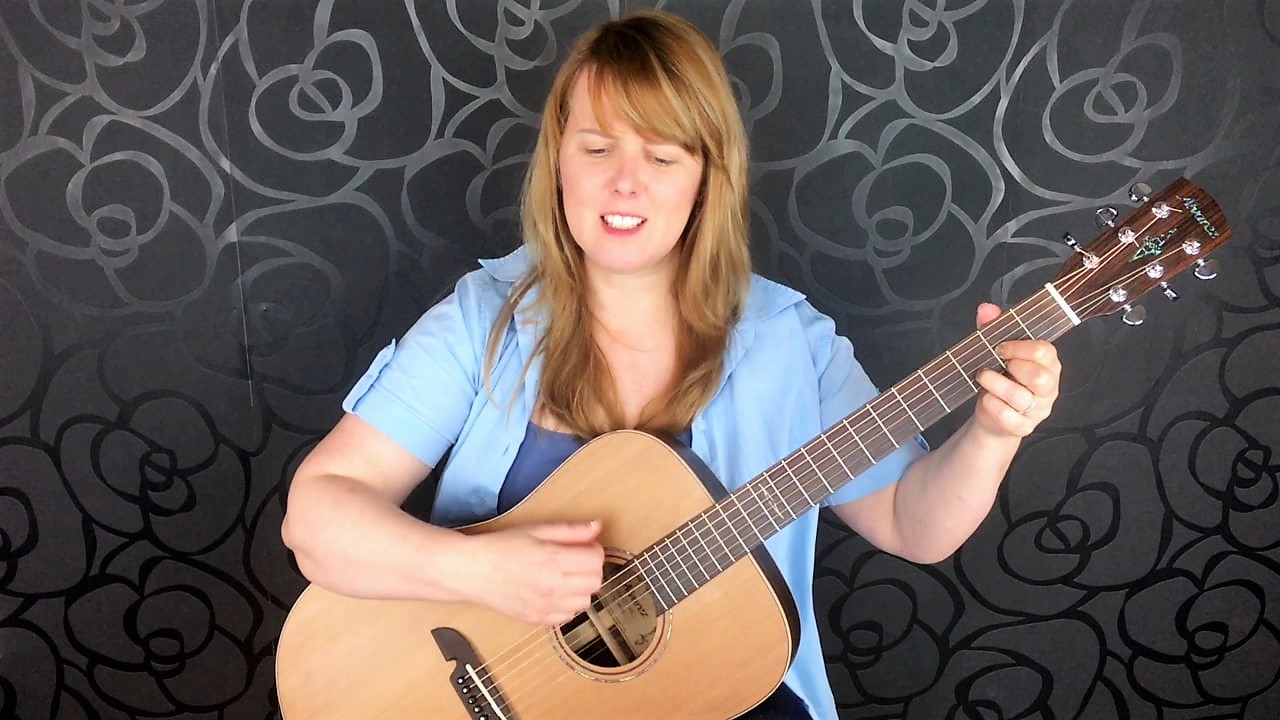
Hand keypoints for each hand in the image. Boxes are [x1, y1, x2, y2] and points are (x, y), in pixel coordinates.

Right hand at [466, 521, 604, 624]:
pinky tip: (555, 592)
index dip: (594, 550)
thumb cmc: (501, 547)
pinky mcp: (538, 620)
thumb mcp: (536, 530)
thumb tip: (597, 528)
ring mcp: (545, 606)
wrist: (473, 571)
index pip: (596, 559)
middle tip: (575, 561)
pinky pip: (568, 616)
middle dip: (590, 569)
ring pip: (586, 602)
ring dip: (581, 588)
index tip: (584, 547)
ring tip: (564, 577)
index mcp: (552, 559)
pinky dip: (568, 605)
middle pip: (595, 582)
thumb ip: (570, 531)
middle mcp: (552, 586)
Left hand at [972, 302, 1060, 438]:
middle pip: (1040, 377)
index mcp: (1047, 364)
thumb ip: (994, 329)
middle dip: (1012, 367)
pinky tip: (986, 399)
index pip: (1045, 352)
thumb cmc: (1002, 380)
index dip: (1019, 347)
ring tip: (983, 378)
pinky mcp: (1023, 427)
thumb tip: (986, 309)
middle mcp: (1048, 387)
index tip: (1000, 347)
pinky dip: (993, 406)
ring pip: (1021, 397)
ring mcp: (1038, 409)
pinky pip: (1010, 418)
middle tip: (994, 364)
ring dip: (995, 385)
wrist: (995, 417)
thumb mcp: (998, 353)